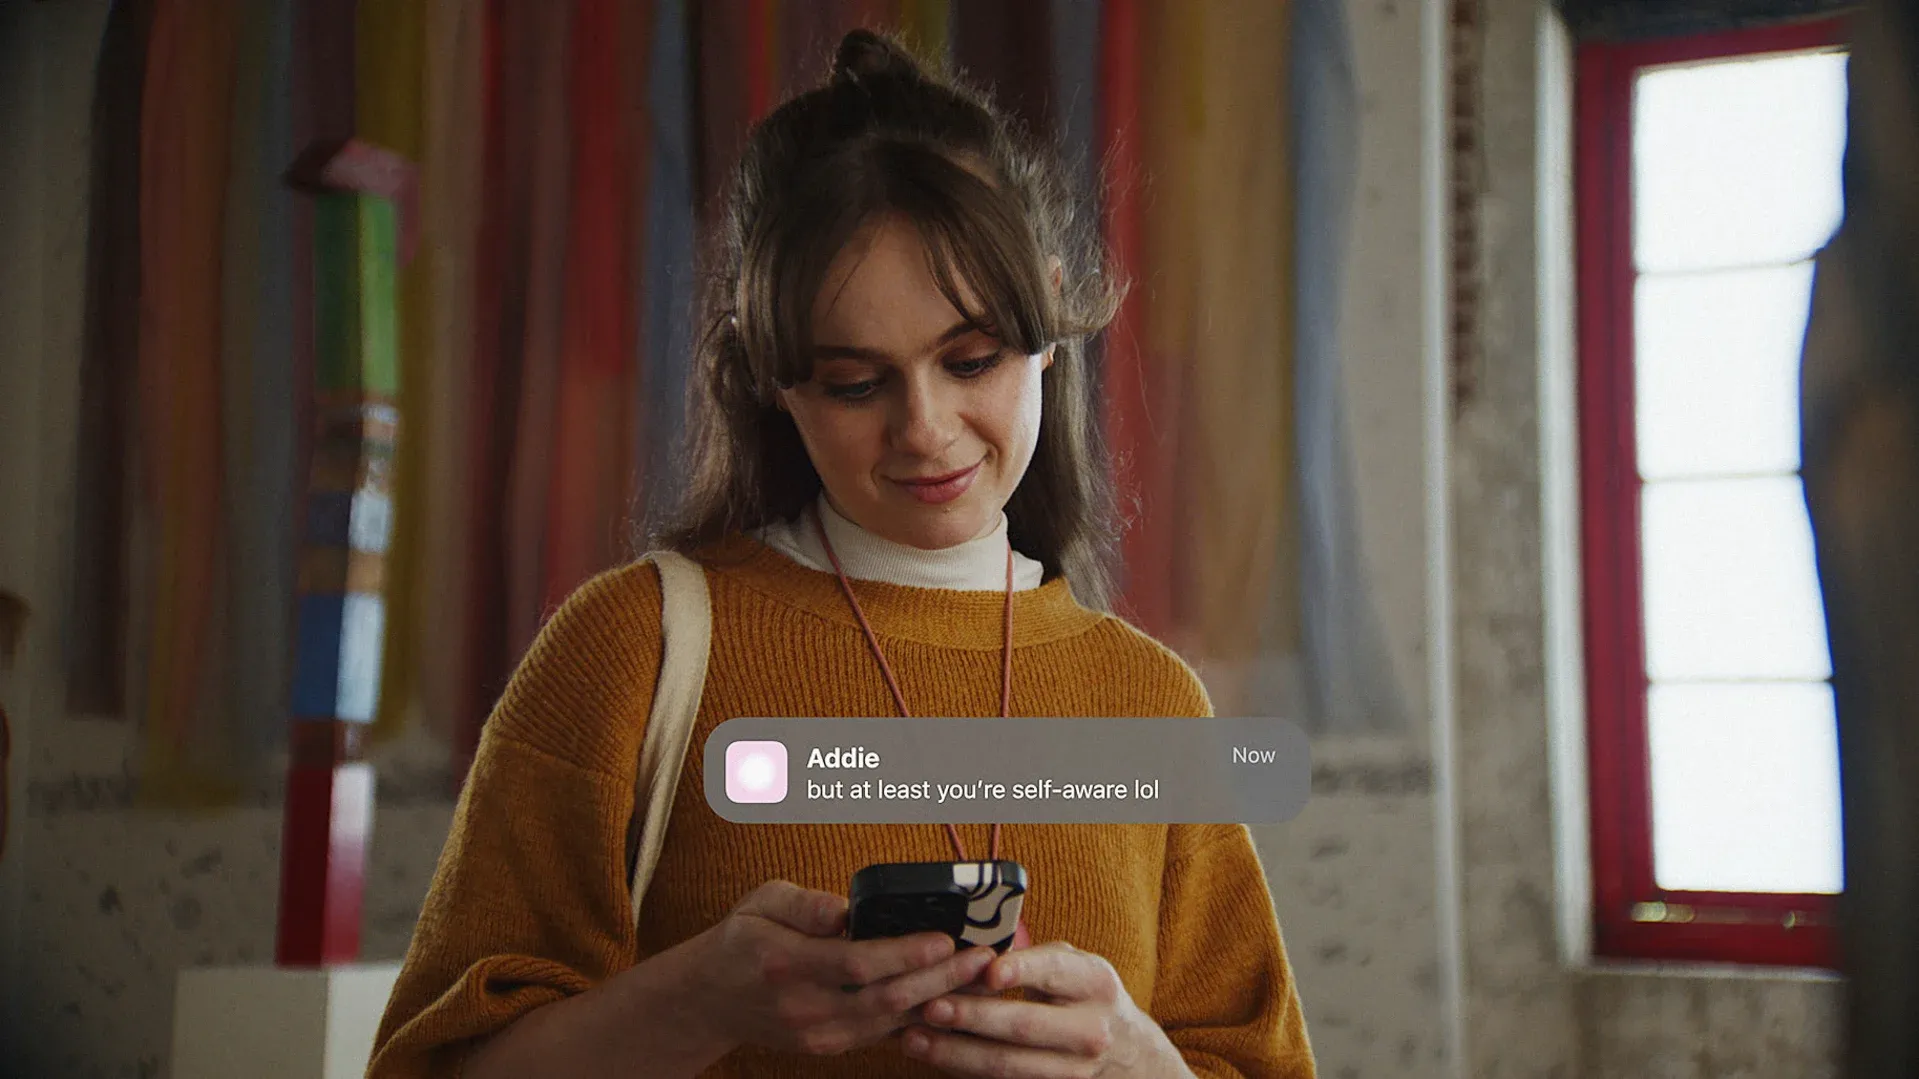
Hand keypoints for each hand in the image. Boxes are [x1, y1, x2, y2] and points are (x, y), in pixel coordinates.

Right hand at [687, 880, 999, 1057]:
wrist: (710, 998)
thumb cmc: (741, 939)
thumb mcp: (761, 902)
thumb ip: (804, 904)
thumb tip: (843, 908)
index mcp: (785, 963)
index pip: (856, 964)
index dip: (904, 954)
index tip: (944, 939)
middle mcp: (804, 1006)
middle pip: (884, 999)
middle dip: (940, 980)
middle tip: (982, 958)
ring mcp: (818, 1033)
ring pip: (889, 1022)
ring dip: (938, 1001)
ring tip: (978, 978)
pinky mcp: (830, 1046)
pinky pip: (883, 1034)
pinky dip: (919, 1018)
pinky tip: (950, 1000)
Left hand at [903, 941, 1192, 1077]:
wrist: (1128, 1054)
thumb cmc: (1085, 997)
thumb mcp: (1075, 968)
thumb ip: (1034, 959)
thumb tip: (975, 954)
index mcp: (1094, 983)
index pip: (1055, 972)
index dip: (1020, 970)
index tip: (988, 970)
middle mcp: (1090, 1029)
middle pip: (1024, 1026)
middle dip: (973, 1016)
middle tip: (931, 1005)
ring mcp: (1073, 1070)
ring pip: (1007, 1064)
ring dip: (955, 1051)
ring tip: (914, 1037)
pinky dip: (963, 1067)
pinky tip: (933, 1054)